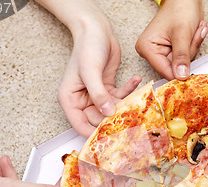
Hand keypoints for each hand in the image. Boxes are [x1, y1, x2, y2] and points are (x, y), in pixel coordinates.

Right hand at [58, 14, 141, 136]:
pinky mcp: (108, 90)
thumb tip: (107, 114)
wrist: (96, 29)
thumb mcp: (91, 72)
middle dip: (114, 119)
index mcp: (70, 100)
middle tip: (131, 117)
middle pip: (98, 121)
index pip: (80, 126)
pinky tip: (137, 79)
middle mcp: (82, 101)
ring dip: (125, 105)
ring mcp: (96, 96)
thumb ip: (98, 94)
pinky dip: (129, 90)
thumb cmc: (87, 47)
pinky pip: (120, 97)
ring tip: (137, 98)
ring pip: (112, 111)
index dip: (94, 133)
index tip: (111, 136)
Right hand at [136, 0, 206, 80]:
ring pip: (183, 63)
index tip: (193, 71)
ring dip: (192, 48)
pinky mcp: (172, 51)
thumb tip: (180, 76)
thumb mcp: (182, 33)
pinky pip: (186, 57)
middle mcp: (152, 53)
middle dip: (189, 53)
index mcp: (147, 48)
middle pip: (175, 68)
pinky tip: (193, 33)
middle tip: (193, 36)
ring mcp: (162, 52)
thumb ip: (181, 57)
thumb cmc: (180, 8)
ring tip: (193, 31)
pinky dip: (193, 46)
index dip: (180, 73)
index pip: (165, 72)